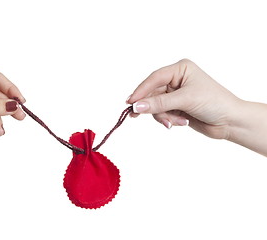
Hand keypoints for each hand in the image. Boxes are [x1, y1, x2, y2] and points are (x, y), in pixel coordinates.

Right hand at [127, 59, 266, 155]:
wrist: (230, 121)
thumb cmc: (215, 102)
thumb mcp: (185, 100)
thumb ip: (159, 103)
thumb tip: (136, 106)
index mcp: (180, 69)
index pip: (155, 78)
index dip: (141, 90)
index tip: (130, 102)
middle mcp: (176, 80)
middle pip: (152, 93)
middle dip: (154, 107)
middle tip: (136, 116)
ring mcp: (175, 94)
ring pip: (155, 106)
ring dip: (164, 116)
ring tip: (175, 122)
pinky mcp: (176, 107)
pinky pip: (161, 113)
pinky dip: (168, 119)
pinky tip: (180, 122)